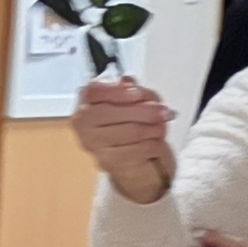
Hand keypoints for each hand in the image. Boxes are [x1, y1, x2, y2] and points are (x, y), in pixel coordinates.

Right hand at [72, 77, 173, 202]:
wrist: (134, 162)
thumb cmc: (131, 127)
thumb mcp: (136, 102)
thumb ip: (134, 90)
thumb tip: (130, 83)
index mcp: (86, 104)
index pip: (93, 92)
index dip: (116, 90)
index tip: (138, 92)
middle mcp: (83, 126)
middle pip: (113, 112)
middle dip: (144, 110)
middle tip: (163, 111)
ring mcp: (94, 146)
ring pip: (132, 131)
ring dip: (155, 128)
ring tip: (161, 127)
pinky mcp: (110, 163)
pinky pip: (141, 148)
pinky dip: (155, 145)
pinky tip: (155, 143)